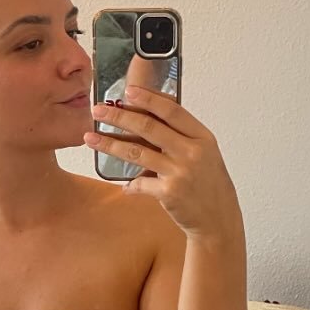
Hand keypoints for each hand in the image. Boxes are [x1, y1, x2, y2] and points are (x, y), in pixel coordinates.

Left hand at [83, 85, 242, 243]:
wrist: (218, 218)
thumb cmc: (209, 184)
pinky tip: (123, 186)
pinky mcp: (169, 192)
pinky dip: (130, 184)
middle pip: (149, 127)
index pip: (171, 110)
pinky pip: (140, 183)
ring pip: (137, 152)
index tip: (127, 91)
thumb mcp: (205, 153)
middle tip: (98, 111)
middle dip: (119, 117)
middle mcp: (191, 151)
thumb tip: (149, 116)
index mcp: (201, 136)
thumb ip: (182, 136)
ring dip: (110, 145)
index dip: (148, 99)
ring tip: (90, 139)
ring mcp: (179, 171)